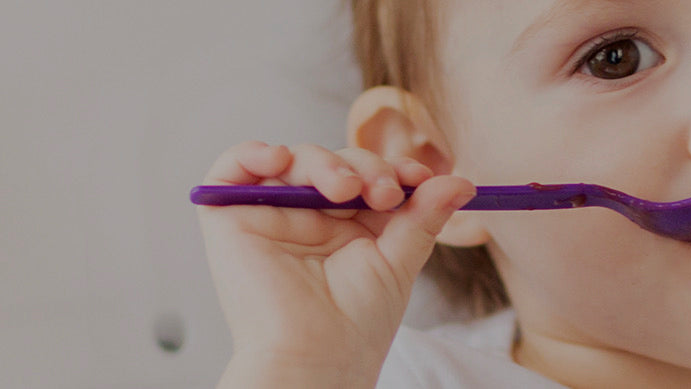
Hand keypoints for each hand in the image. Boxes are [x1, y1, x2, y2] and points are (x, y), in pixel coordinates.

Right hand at [197, 141, 473, 388]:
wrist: (317, 356)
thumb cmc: (356, 323)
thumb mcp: (398, 261)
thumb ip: (423, 216)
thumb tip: (461, 181)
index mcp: (344, 226)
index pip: (364, 175)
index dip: (391, 168)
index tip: (420, 176)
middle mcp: (305, 218)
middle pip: (332, 162)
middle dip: (365, 166)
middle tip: (385, 193)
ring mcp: (268, 216)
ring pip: (292, 160)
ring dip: (324, 162)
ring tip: (346, 188)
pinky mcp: (230, 219)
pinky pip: (231, 167)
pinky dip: (251, 153)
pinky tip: (279, 159)